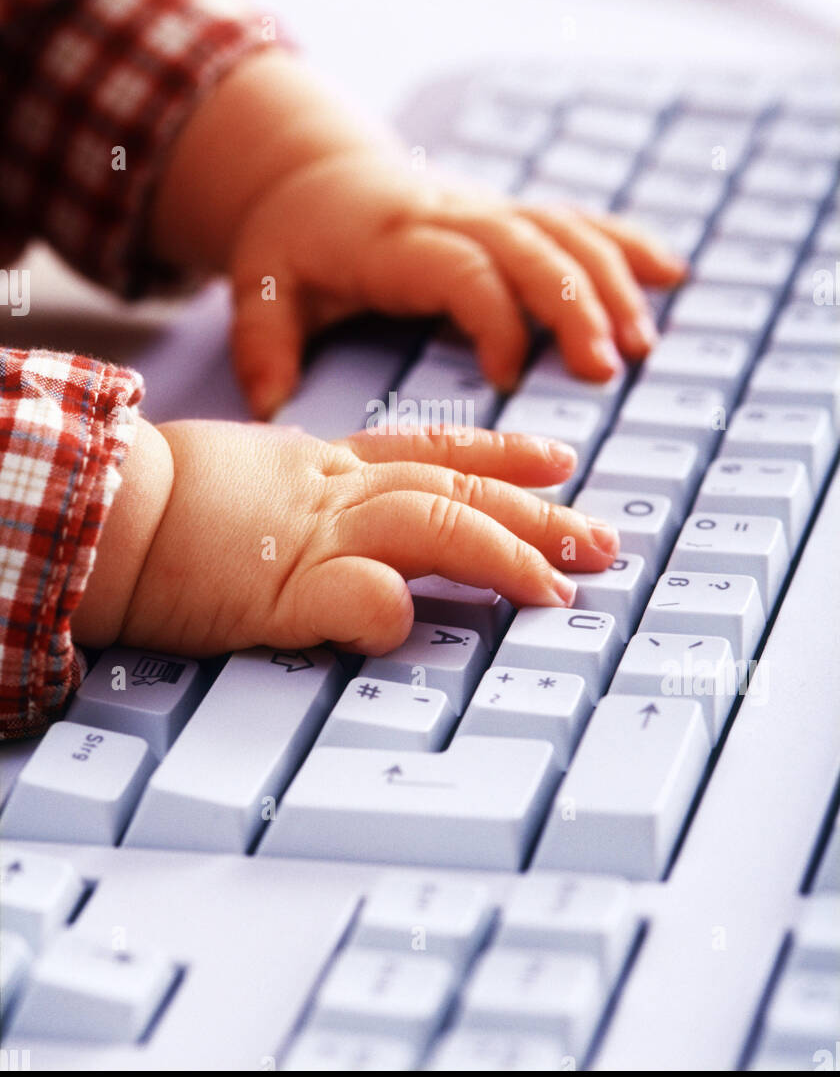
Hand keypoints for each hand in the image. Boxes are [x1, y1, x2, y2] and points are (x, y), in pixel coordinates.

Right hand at [73, 422, 620, 655]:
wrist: (103, 504)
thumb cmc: (162, 501)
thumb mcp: (253, 485)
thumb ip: (307, 507)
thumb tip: (362, 553)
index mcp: (325, 467)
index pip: (430, 453)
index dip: (501, 456)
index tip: (560, 461)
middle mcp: (334, 491)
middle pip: (456, 490)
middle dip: (538, 516)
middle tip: (605, 538)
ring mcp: (312, 534)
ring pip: (431, 527)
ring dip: (503, 553)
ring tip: (560, 588)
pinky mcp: (279, 586)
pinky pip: (350, 596)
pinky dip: (387, 610)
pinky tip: (415, 623)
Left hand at [151, 52, 686, 418]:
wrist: (309, 169)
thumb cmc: (289, 241)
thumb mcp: (259, 284)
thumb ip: (263, 342)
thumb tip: (272, 406)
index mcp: (393, 240)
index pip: (459, 269)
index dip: (491, 317)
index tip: (508, 376)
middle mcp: (451, 216)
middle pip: (529, 246)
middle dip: (573, 305)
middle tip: (606, 368)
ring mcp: (487, 209)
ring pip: (564, 231)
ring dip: (611, 283)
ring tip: (642, 345)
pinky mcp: (509, 212)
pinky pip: (577, 219)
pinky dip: (626, 244)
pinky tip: (674, 274)